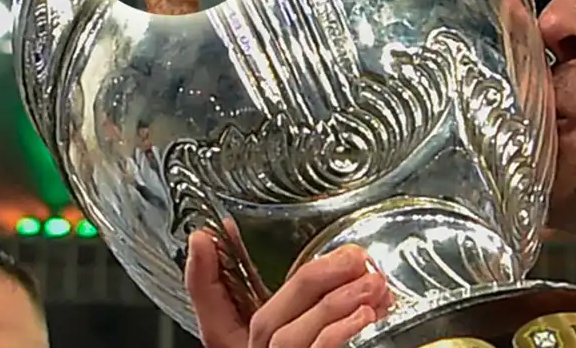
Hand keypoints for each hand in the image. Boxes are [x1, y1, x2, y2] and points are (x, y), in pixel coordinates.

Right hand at [186, 231, 392, 347]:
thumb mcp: (308, 335)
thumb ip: (315, 314)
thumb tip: (352, 272)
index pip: (213, 316)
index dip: (201, 277)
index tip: (202, 238)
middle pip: (265, 318)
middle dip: (310, 279)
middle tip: (354, 256)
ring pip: (287, 336)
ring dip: (333, 303)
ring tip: (373, 283)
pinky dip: (339, 331)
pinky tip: (366, 314)